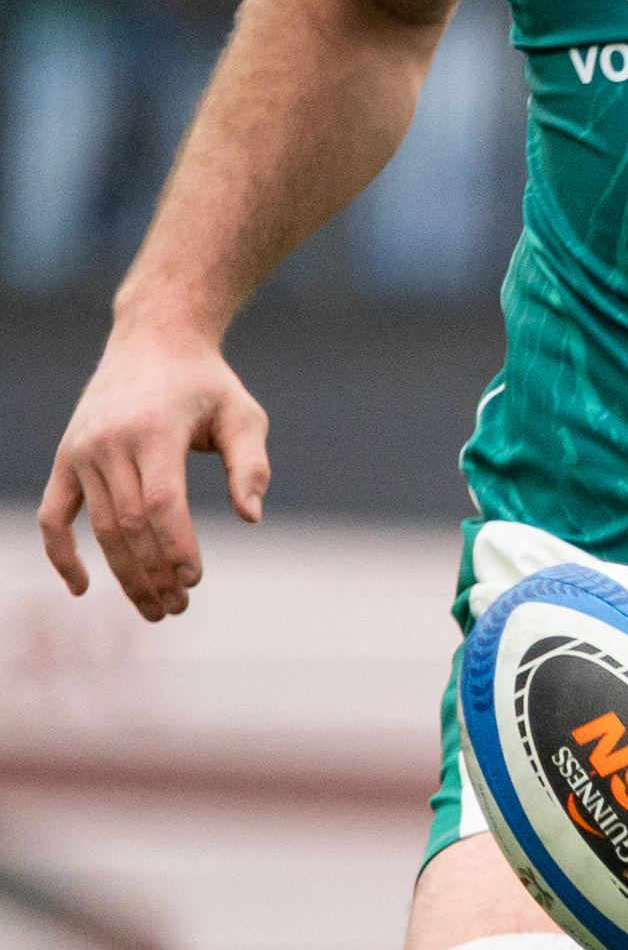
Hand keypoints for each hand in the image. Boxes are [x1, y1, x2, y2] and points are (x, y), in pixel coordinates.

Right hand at [38, 321, 270, 619]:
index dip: (176, 547)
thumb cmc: (207, 385)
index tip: (194, 580)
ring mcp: (82, 450)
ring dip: (125, 574)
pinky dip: (61, 552)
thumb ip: (250, 466)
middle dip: (154, 573)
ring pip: (100, 526)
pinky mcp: (66, 457)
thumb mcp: (243, 416)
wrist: (154, 340)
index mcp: (153, 430)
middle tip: (179, 608)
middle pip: (130, 523)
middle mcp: (109, 441)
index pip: (161, 503)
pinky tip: (82, 589)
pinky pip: (54, 513)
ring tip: (156, 609)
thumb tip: (251, 518)